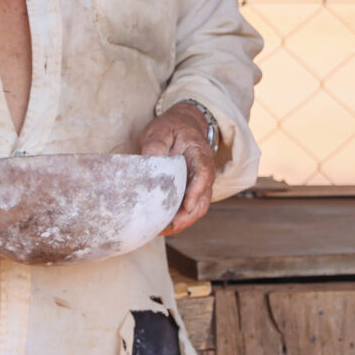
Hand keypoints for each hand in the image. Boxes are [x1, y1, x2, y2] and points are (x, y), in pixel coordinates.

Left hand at [135, 104, 215, 234]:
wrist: (184, 124)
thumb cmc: (172, 127)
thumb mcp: (160, 130)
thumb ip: (155, 146)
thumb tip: (148, 164)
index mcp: (199, 152)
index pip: (203, 173)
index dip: (197, 191)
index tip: (187, 206)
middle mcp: (206, 170)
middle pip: (204, 197)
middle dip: (189, 215)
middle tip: (169, 226)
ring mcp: (201, 181)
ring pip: (199, 206)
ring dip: (184, 220)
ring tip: (163, 229)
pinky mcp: (194, 189)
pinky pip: (192, 207)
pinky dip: (180, 218)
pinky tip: (164, 224)